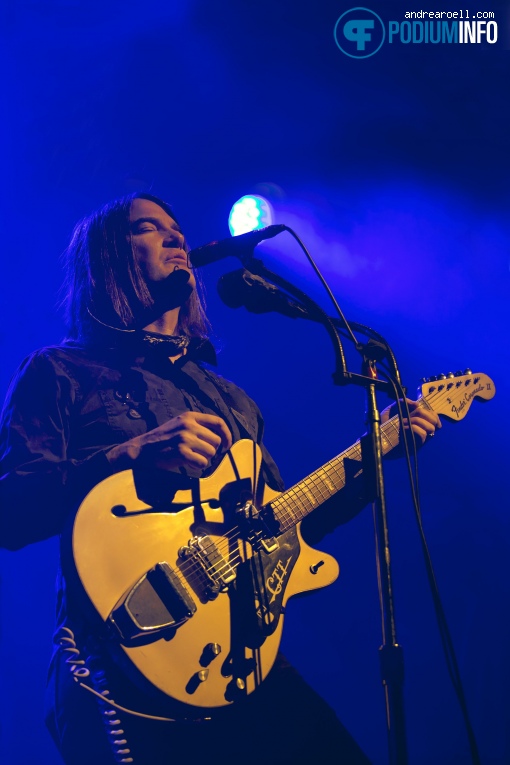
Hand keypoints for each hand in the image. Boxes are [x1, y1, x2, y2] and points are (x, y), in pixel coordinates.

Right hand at [106, 411, 231, 471]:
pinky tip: (187, 463)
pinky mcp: (182, 452)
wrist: (141, 449)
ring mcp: (185, 438)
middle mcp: (189, 425)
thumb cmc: (162, 439)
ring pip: (211, 452)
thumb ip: (197, 426)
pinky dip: (198, 466)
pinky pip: (202, 463)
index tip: (226, 445)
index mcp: (190, 416)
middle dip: (211, 450)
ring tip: (191, 458)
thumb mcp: (179, 424)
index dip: (227, 434)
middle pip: (216, 440)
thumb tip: (220, 437)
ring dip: (204, 459)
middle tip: (201, 455)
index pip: (218, 422)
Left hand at [382, 398, 441, 446]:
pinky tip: (404, 428)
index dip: (432, 413)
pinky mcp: (415, 445)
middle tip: (411, 414)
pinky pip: (422, 435)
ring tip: (403, 422)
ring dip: (417, 421)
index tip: (422, 410)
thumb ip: (403, 402)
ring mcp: (418, 438)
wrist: (376, 435)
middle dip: (424, 414)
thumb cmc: (384, 423)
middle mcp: (421, 429)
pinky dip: (414, 428)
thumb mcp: (392, 409)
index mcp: (418, 421)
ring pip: (430, 428)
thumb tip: (416, 403)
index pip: (433, 417)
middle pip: (433, 421)